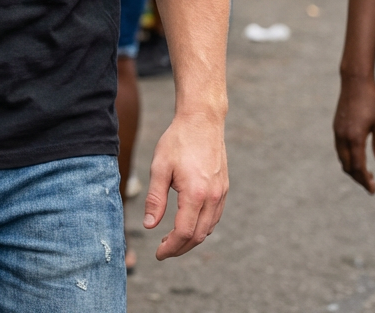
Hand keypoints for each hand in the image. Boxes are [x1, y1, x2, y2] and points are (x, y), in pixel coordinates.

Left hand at [143, 112, 227, 259]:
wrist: (202, 121)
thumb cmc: (178, 141)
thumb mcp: (160, 167)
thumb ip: (156, 198)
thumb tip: (149, 226)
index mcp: (195, 194)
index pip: (183, 233)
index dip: (170, 248)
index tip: (158, 254)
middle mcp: (213, 198)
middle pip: (198, 236)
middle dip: (180, 248)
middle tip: (163, 251)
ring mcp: (221, 194)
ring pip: (208, 229)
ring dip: (191, 239)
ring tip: (172, 240)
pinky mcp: (224, 189)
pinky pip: (214, 217)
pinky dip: (202, 227)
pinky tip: (188, 223)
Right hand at [333, 75, 374, 193]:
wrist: (354, 82)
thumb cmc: (371, 102)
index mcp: (354, 138)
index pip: (358, 166)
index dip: (365, 180)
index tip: (373, 190)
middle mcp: (342, 136)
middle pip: (347, 165)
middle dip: (358, 178)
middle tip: (371, 186)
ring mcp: (337, 131)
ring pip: (342, 158)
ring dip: (352, 169)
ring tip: (365, 174)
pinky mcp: (336, 127)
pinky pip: (339, 149)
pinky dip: (347, 158)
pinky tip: (357, 158)